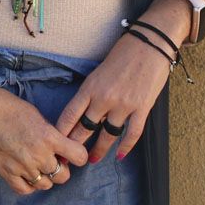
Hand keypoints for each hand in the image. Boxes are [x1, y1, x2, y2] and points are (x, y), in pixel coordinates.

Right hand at [0, 88, 88, 194]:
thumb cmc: (9, 107)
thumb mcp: (37, 115)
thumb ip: (50, 133)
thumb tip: (59, 146)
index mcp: (48, 137)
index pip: (79, 156)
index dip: (78, 155)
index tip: (72, 153)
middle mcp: (38, 155)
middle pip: (63, 176)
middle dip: (61, 168)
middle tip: (53, 160)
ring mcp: (22, 166)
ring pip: (45, 184)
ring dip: (45, 177)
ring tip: (37, 166)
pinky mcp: (6, 173)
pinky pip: (25, 190)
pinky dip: (29, 185)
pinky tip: (27, 176)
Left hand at [57, 33, 172, 162]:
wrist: (149, 44)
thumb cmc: (122, 54)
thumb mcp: (98, 72)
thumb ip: (91, 92)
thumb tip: (82, 111)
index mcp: (90, 87)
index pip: (70, 115)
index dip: (61, 132)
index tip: (55, 144)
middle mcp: (104, 98)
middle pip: (85, 128)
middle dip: (75, 146)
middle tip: (67, 159)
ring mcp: (124, 105)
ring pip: (107, 134)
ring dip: (99, 150)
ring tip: (92, 160)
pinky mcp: (142, 108)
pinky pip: (132, 133)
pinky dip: (126, 146)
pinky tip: (119, 156)